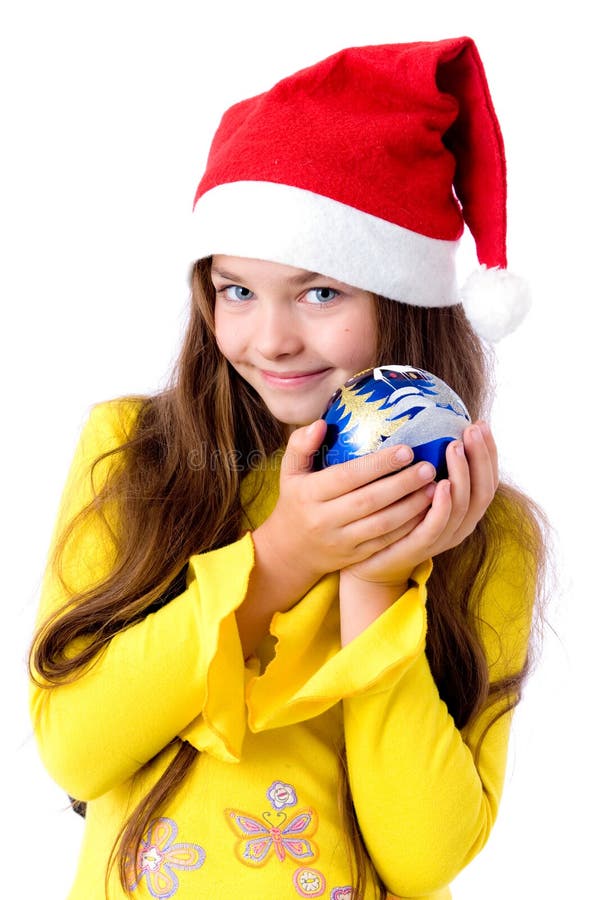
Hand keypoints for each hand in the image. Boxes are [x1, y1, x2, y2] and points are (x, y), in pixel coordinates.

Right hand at [251, 419, 439, 589]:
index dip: (377, 464)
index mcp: (309, 494)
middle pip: (369, 501)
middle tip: (428, 467)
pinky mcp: (355, 557)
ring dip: (411, 507)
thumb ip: (301, 445)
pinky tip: (426, 511)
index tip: (406, 450)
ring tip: (434, 488)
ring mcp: (341, 541)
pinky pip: (386, 542)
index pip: (347, 477)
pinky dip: (408, 527)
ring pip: (382, 525)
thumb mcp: (290, 472)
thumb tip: (321, 424)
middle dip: (402, 484)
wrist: (290, 552)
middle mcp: (324, 519)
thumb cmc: (296, 501)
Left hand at [341, 421, 498, 590]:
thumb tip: (416, 416)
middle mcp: (460, 523)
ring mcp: (443, 537)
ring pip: (466, 504)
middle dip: (482, 457)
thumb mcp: (410, 488)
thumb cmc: (390, 518)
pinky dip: (444, 504)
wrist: (368, 562)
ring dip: (463, 473)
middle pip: (484, 489)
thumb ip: (421, 463)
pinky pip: (439, 524)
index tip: (481, 423)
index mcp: (462, 509)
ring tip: (455, 447)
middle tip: (472, 429)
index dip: (489, 451)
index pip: (487, 478)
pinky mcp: (422, 547)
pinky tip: (441, 483)